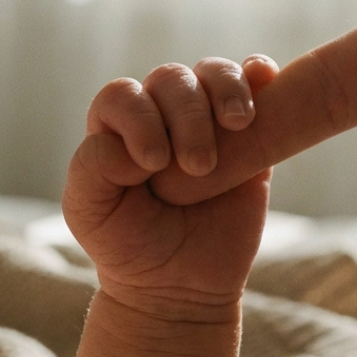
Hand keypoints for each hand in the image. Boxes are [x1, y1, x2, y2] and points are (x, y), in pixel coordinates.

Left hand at [63, 54, 278, 315]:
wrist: (182, 284)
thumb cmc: (129, 245)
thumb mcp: (90, 212)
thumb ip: (93, 166)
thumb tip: (134, 140)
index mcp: (116, 127)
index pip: (123, 95)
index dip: (138, 118)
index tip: (153, 163)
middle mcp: (160, 113)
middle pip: (173, 80)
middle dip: (187, 117)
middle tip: (197, 165)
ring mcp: (207, 119)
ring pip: (213, 73)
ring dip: (226, 90)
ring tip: (237, 125)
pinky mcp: (251, 133)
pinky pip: (256, 84)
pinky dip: (260, 72)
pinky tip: (267, 77)